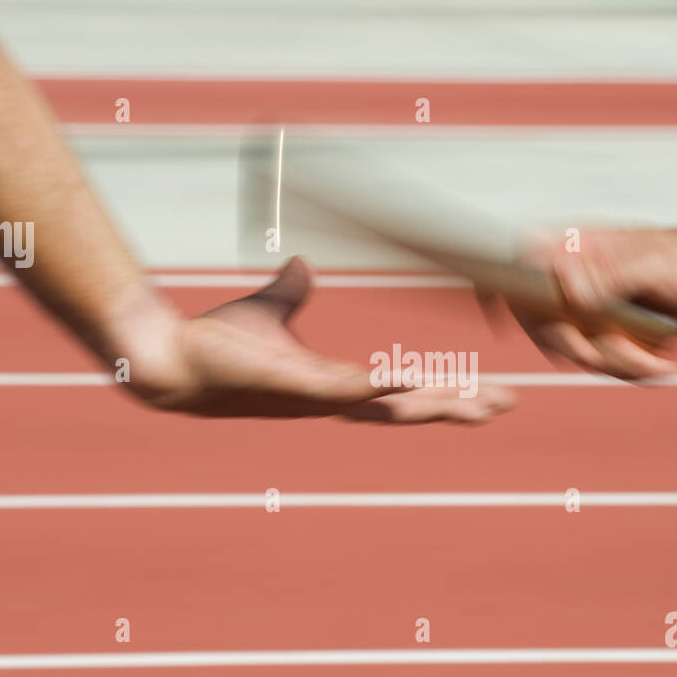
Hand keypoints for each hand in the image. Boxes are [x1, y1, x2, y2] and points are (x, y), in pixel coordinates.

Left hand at [122, 256, 514, 422]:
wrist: (170, 358)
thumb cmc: (215, 343)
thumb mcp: (268, 311)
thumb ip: (290, 292)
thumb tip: (300, 267)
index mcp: (331, 384)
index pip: (399, 393)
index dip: (440, 391)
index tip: (478, 390)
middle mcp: (332, 399)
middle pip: (412, 409)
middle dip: (461, 407)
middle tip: (506, 405)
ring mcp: (321, 398)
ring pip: (398, 406)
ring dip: (443, 404)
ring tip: (485, 403)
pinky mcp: (305, 388)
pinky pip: (361, 389)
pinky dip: (394, 387)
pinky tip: (426, 384)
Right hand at [507, 225, 676, 379]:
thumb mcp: (650, 266)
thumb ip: (608, 277)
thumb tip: (569, 288)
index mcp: (578, 252)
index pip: (522, 267)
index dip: (500, 289)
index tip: (491, 308)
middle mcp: (579, 282)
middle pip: (547, 326)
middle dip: (581, 351)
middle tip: (622, 355)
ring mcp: (595, 309)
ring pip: (580, 352)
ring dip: (619, 364)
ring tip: (659, 362)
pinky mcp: (614, 332)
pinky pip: (606, 362)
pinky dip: (633, 370)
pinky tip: (663, 364)